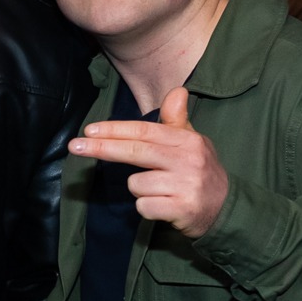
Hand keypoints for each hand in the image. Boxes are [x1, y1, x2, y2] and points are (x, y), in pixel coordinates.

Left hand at [69, 87, 230, 237]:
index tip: (88, 130)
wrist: (226, 208)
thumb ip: (177, 120)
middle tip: (75, 146)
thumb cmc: (199, 171)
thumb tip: (177, 91)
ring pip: (136, 184)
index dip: (114, 130)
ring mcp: (186, 186)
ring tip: (159, 190)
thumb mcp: (192, 143)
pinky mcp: (182, 209)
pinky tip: (163, 206)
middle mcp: (188, 160)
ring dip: (140, 189)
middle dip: (102, 148)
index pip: (144, 131)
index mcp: (188, 141)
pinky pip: (143, 206)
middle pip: (135, 151)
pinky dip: (147, 208)